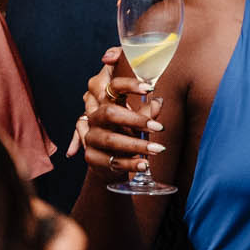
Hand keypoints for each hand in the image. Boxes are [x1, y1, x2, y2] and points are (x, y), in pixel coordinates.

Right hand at [73, 45, 164, 174]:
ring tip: (157, 149)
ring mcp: (91, 137)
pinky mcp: (91, 157)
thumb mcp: (138, 121)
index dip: (129, 85)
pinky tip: (145, 165)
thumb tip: (158, 101)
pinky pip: (112, 160)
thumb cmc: (126, 134)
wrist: (110, 162)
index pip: (113, 87)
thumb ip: (147, 111)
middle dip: (135, 120)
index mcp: (106, 102)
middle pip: (109, 113)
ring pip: (110, 139)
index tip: (150, 88)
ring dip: (136, 145)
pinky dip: (130, 164)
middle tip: (159, 127)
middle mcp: (95, 117)